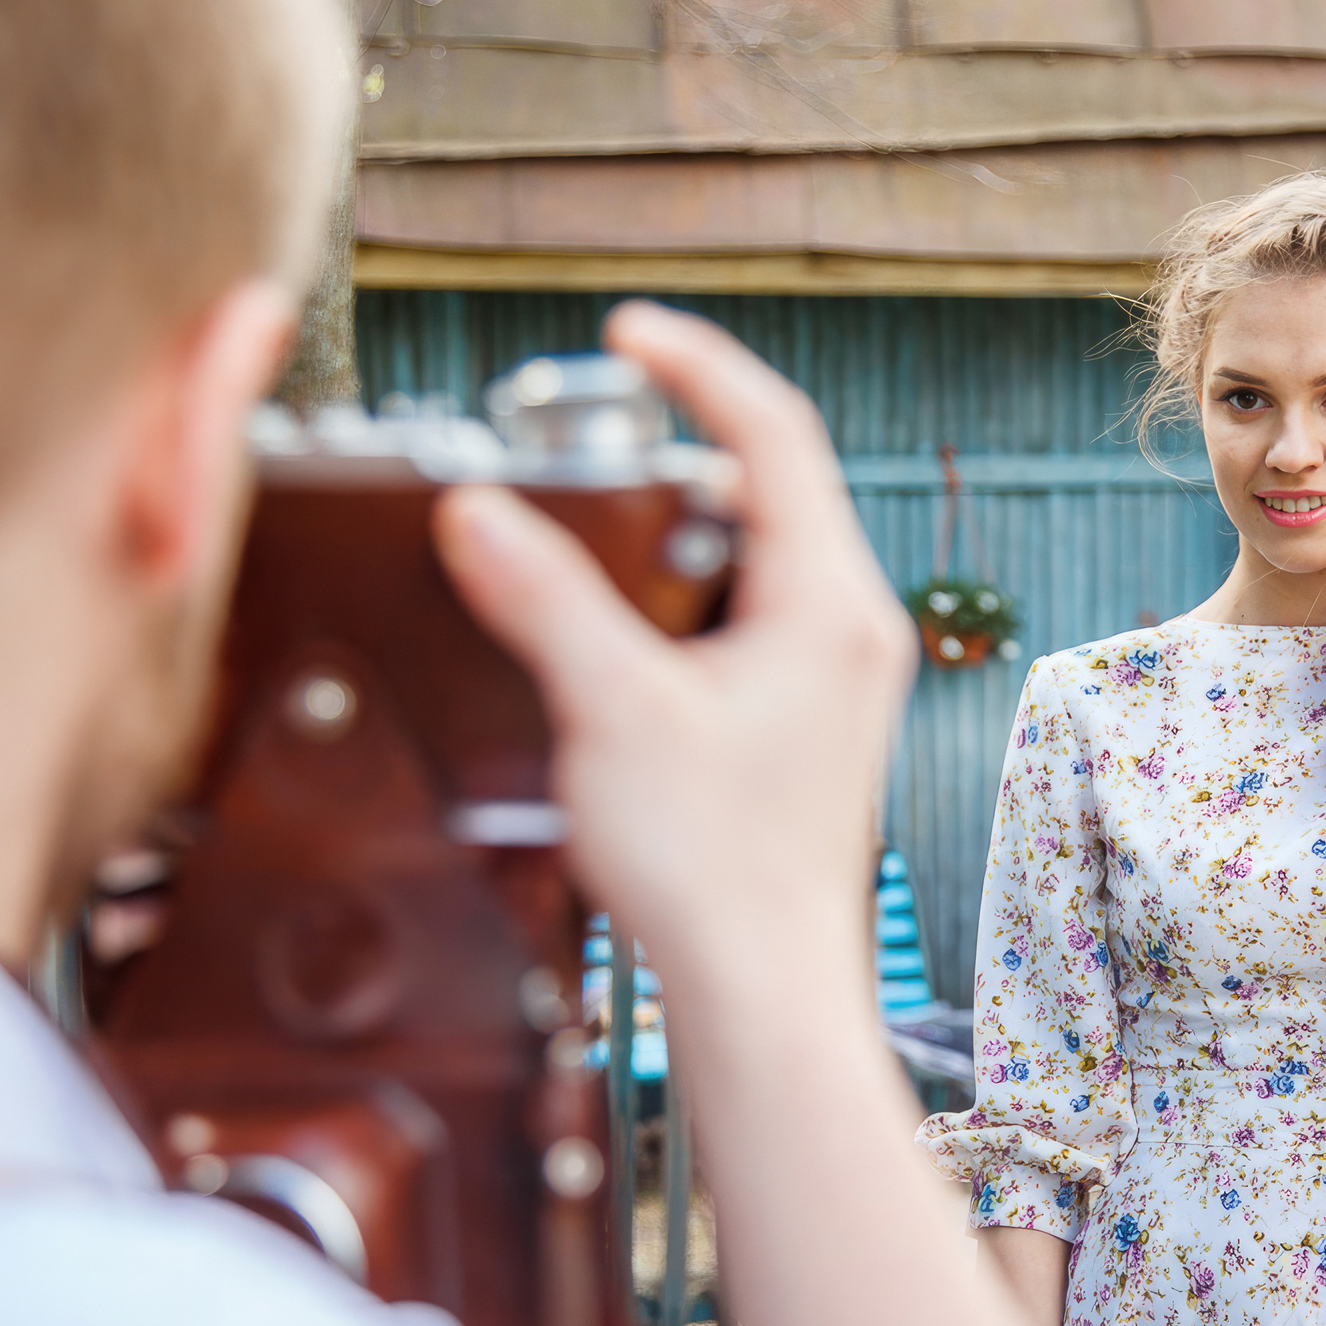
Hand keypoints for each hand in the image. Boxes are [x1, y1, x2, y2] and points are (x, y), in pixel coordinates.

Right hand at [433, 302, 916, 976]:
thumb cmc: (715, 868)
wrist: (761, 992)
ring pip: (752, 559)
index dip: (697, 367)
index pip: (773, 433)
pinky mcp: (806, 725)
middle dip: (671, 454)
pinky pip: (746, 620)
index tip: (627, 332)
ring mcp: (834, 680)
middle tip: (582, 441)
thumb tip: (476, 512)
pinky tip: (613, 633)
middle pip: (765, 491)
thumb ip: (545, 599)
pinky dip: (680, 601)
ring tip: (583, 534)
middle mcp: (849, 630)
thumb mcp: (612, 712)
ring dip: (670, 534)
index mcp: (829, 603)